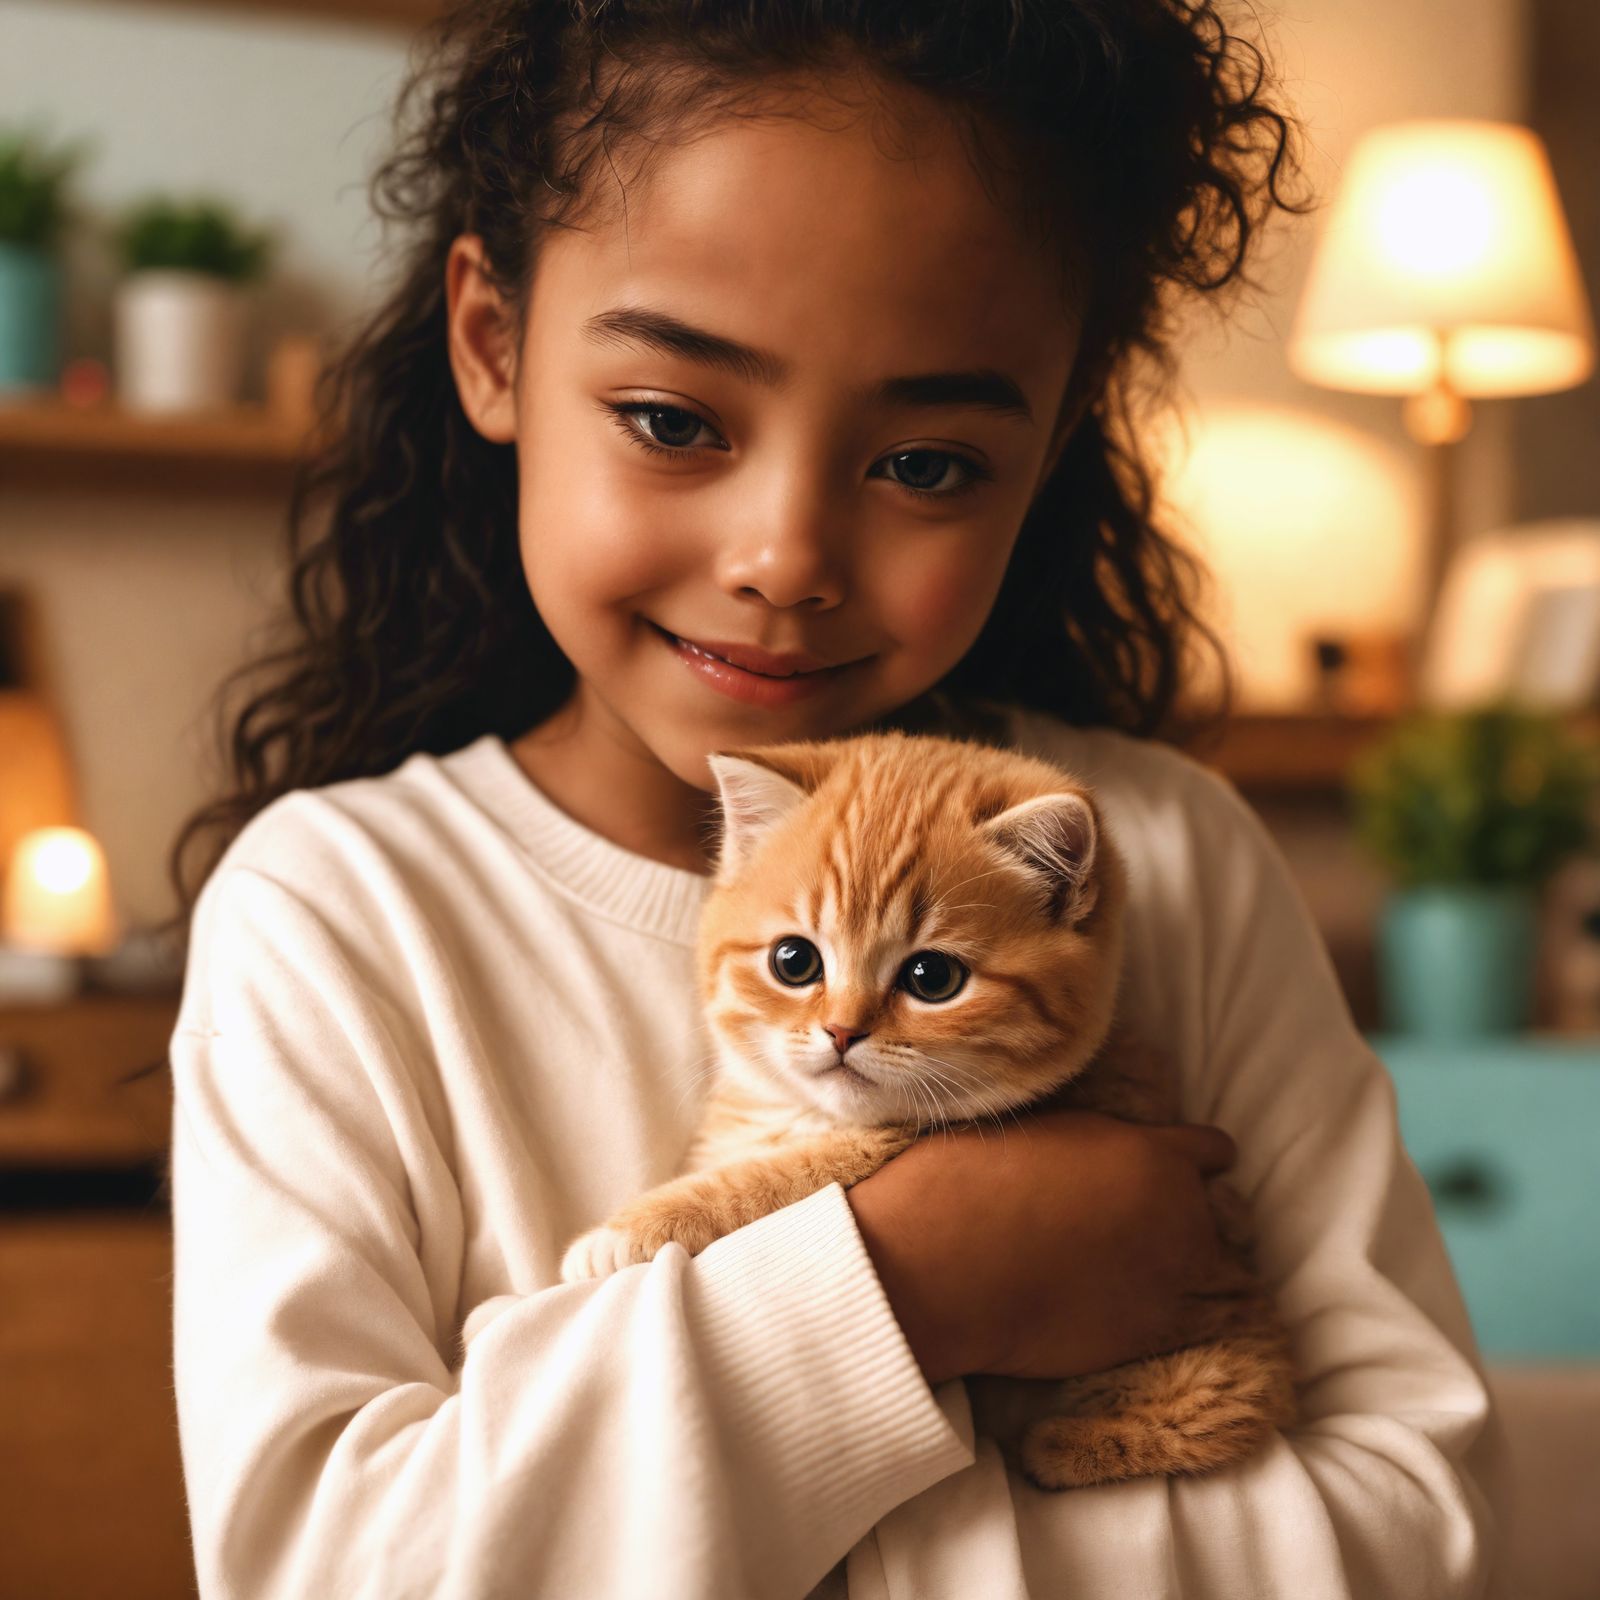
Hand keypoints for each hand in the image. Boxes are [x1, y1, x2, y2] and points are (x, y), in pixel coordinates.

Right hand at [846, 1107, 1236, 1385]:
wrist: (940, 1266)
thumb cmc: (971, 1180)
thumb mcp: (1047, 1131)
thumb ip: (1100, 1144)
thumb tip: (1108, 1157)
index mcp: (1157, 1156)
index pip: (1214, 1152)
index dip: (1187, 1159)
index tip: (1164, 1169)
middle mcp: (1181, 1221)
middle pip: (1210, 1218)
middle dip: (1177, 1219)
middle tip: (1127, 1225)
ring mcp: (1168, 1286)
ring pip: (1199, 1276)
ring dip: (1168, 1270)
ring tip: (1120, 1269)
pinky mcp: (1143, 1339)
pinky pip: (1165, 1320)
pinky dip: (1141, 1312)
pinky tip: (1097, 1303)